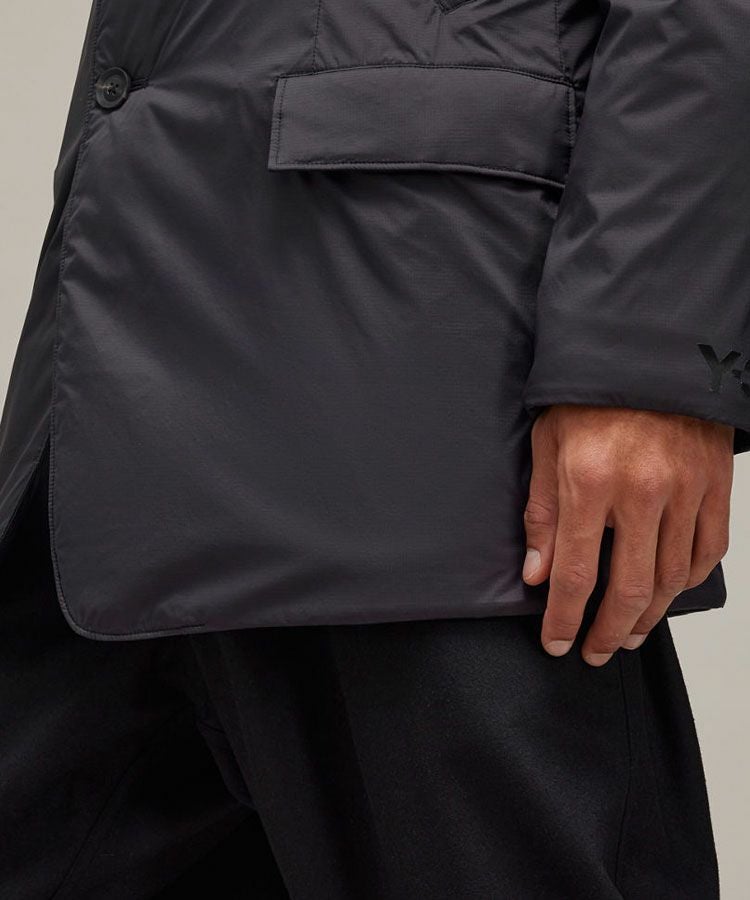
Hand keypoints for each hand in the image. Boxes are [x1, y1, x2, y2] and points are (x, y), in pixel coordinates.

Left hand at [522, 404, 733, 665]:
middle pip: (630, 587)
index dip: (565, 618)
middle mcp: (642, 491)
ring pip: (672, 577)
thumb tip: (538, 573)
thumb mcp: (547, 444)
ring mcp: (685, 490)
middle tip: (595, 652)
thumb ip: (542, 513)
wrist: (649, 352)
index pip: (577, 572)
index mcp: (591, 481)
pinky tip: (669, 593)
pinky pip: (707, 548)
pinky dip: (688, 580)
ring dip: (649, 615)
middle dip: (608, 630)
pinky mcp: (714, 485)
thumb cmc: (590, 396)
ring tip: (628, 634)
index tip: (557, 643)